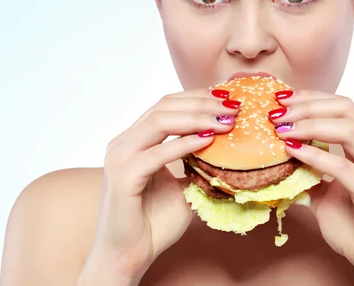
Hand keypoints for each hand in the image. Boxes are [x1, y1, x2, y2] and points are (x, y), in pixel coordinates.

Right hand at [80, 88, 238, 283]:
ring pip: (159, 121)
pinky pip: (157, 154)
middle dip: (202, 102)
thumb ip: (196, 163)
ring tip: (225, 121)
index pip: (166, 105)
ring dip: (197, 117)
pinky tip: (208, 141)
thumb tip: (226, 147)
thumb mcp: (183, 185)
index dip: (197, 97)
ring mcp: (120, 158)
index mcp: (133, 141)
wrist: (129, 256)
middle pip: (164, 106)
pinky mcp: (123, 177)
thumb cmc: (154, 223)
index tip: (228, 99)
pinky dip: (184, 144)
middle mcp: (123, 143)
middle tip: (233, 107)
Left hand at [269, 90, 353, 285]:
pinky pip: (343, 166)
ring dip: (310, 124)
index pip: (343, 106)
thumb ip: (309, 174)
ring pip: (349, 128)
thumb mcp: (324, 194)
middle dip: (308, 105)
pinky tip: (293, 152)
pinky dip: (315, 155)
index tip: (281, 99)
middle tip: (277, 111)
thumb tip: (280, 160)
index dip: (311, 97)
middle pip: (346, 108)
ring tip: (282, 129)